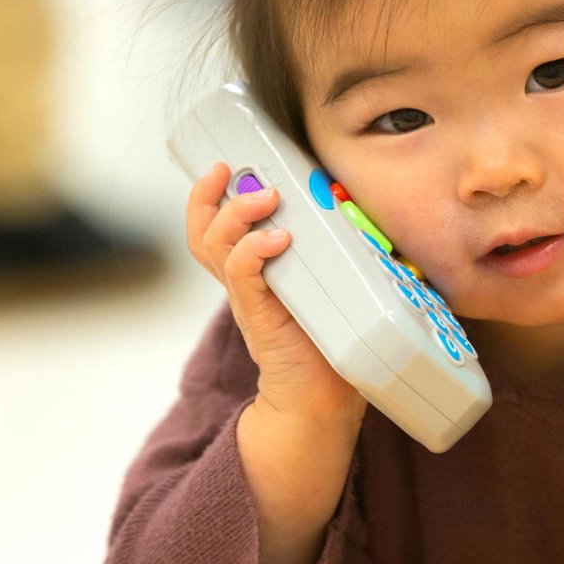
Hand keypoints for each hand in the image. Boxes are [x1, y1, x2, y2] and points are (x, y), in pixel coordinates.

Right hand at [187, 162, 364, 424]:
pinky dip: (254, 252)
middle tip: (231, 170)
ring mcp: (248, 298)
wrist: (321, 398)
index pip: (213, 227)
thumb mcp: (326, 281)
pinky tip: (277, 239)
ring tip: (266, 197)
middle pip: (203, 231)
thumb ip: (332, 249)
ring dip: (237, 214)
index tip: (222, 165)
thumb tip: (361, 207)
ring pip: (215, 246)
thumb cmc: (329, 337)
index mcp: (253, 270)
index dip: (208, 195)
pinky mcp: (259, 316)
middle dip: (209, 194)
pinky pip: (242, 276)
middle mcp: (242, 281)